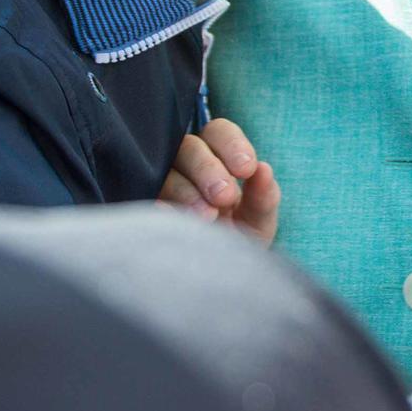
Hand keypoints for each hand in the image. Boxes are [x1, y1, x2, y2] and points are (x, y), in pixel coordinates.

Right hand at [158, 117, 280, 244]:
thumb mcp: (258, 221)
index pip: (219, 132)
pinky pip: (146, 198)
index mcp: (218, 157)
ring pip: (165, 171)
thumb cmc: (240, 238)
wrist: (218, 278)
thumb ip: (264, 196)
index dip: (232, 144)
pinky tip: (174, 218)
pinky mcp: (147, 208)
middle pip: (189, 147)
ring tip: (207, 217)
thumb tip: (264, 170)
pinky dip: (161, 206)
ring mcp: (164, 185)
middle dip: (208, 168)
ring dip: (186, 191)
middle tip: (225, 197)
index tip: (247, 170)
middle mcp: (187, 165)